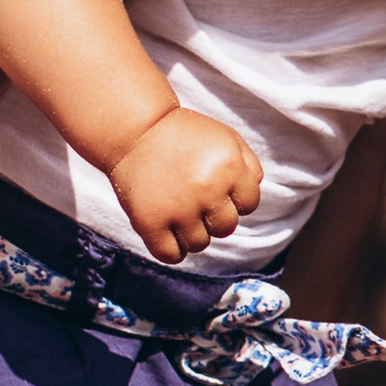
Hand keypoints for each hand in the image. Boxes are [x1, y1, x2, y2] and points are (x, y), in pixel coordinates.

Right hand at [109, 103, 264, 261]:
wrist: (135, 130)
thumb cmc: (184, 135)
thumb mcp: (225, 137)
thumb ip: (248, 165)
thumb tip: (251, 197)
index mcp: (229, 167)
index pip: (249, 205)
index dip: (234, 198)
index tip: (216, 187)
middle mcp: (207, 189)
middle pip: (226, 228)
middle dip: (214, 216)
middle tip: (194, 198)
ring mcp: (178, 208)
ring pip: (199, 244)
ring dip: (191, 232)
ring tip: (178, 210)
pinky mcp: (149, 222)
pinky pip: (172, 255)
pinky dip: (172, 249)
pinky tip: (167, 231)